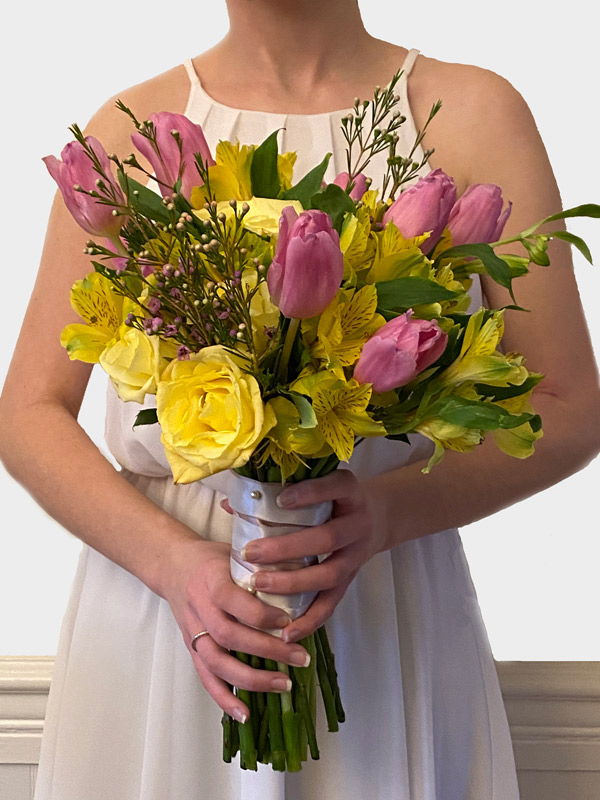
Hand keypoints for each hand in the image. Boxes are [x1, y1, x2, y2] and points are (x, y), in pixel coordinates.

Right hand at [161, 537, 311, 722]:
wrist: (174, 565)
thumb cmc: (213, 559)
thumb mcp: (235, 552)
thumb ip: (263, 566)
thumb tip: (304, 576)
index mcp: (211, 578)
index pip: (231, 598)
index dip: (258, 612)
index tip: (286, 620)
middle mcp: (199, 606)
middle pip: (228, 634)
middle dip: (266, 649)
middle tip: (299, 657)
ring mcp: (193, 630)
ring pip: (217, 661)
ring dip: (251, 678)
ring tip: (283, 684)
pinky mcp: (192, 648)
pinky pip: (205, 677)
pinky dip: (224, 699)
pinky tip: (245, 714)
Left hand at [221, 468, 386, 643]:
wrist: (378, 518)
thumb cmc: (335, 500)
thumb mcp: (320, 487)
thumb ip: (279, 492)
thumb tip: (230, 502)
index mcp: (350, 492)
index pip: (334, 488)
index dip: (310, 493)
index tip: (280, 499)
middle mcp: (357, 523)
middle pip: (327, 538)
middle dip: (287, 548)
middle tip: (252, 553)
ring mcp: (357, 554)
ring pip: (329, 574)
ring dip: (293, 583)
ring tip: (259, 585)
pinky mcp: (351, 580)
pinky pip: (331, 604)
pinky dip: (310, 620)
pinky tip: (286, 631)